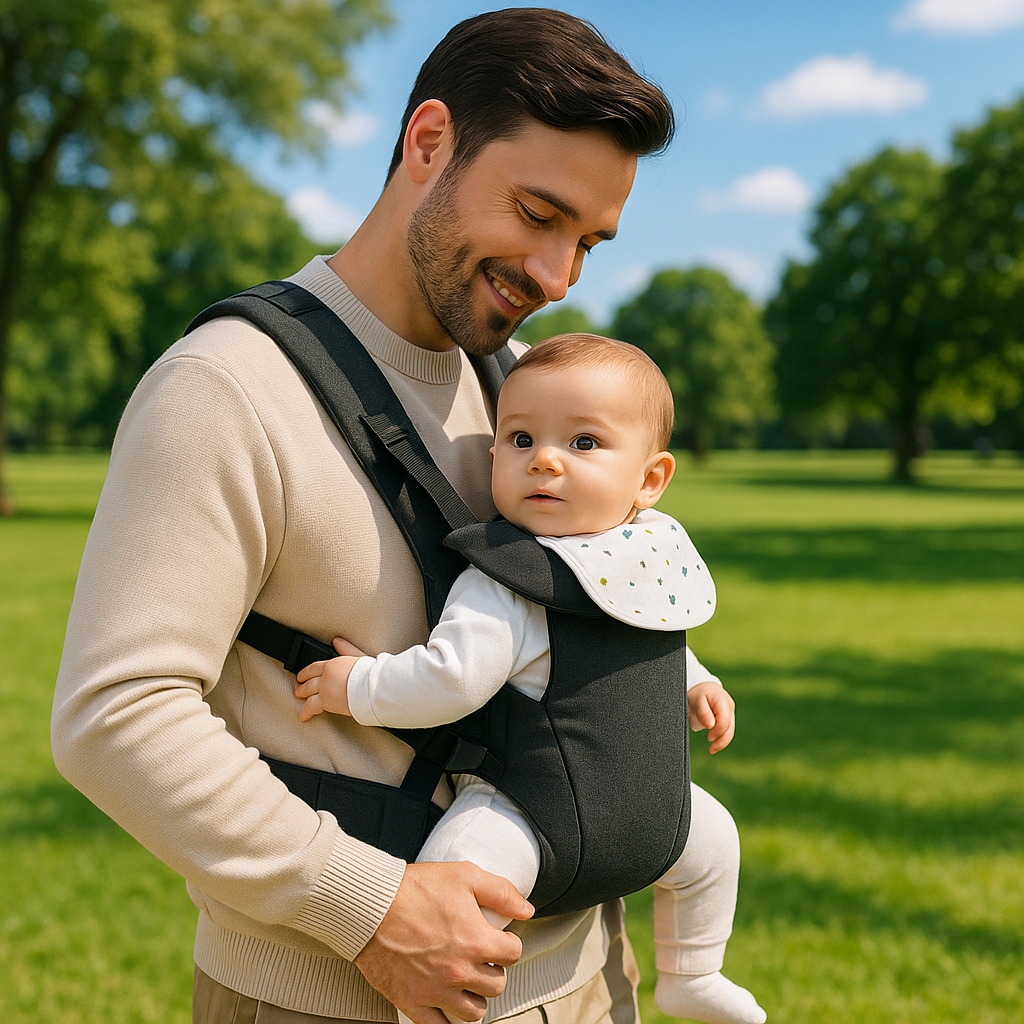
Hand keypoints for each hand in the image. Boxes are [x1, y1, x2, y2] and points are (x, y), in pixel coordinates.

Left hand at [294, 637, 366, 719]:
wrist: (372, 687)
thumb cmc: (370, 673)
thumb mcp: (358, 656)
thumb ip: (346, 648)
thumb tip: (337, 641)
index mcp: (333, 664)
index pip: (314, 667)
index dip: (306, 672)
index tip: (302, 675)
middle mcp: (326, 676)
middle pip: (309, 680)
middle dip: (301, 684)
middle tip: (298, 686)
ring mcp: (324, 689)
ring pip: (308, 692)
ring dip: (302, 695)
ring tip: (298, 698)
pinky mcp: (326, 702)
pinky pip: (312, 708)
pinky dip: (306, 712)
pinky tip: (302, 716)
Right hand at [355, 860, 533, 1023]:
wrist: (370, 905)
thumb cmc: (415, 888)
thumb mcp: (464, 876)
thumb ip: (501, 892)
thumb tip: (526, 910)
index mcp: (476, 941)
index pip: (513, 954)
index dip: (509, 944)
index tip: (499, 939)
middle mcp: (459, 971)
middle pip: (496, 985)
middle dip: (493, 970)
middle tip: (481, 959)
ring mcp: (436, 991)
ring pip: (473, 1012)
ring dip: (474, 996)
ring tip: (466, 981)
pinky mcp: (412, 1003)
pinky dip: (447, 1019)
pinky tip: (446, 1004)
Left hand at [687, 681, 735, 753]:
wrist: (700, 688)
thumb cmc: (698, 694)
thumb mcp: (697, 701)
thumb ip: (704, 713)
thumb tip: (710, 726)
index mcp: (722, 701)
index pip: (724, 721)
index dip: (718, 732)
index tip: (709, 738)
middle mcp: (729, 707)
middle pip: (729, 728)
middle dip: (721, 740)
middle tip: (711, 750)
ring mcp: (730, 712)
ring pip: (730, 730)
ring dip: (722, 741)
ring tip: (712, 749)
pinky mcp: (727, 718)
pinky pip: (726, 729)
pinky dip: (721, 737)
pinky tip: (715, 743)